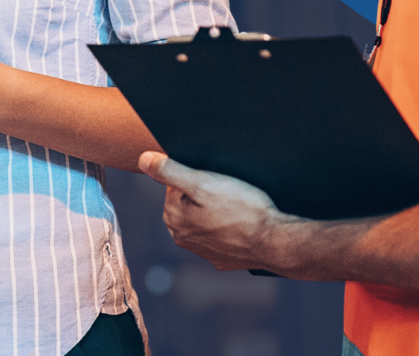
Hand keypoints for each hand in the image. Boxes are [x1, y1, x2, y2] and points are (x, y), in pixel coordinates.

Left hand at [139, 151, 291, 271]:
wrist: (275, 241)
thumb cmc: (242, 209)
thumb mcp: (203, 182)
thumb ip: (170, 171)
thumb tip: (143, 160)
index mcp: (173, 218)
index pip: (174, 186)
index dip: (195, 177)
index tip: (215, 180)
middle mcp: (183, 239)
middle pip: (188, 203)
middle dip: (204, 194)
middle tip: (228, 192)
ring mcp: (203, 252)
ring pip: (204, 220)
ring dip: (216, 211)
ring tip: (237, 207)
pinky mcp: (223, 260)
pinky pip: (221, 236)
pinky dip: (229, 229)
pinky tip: (242, 224)